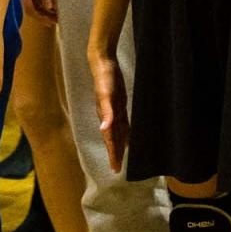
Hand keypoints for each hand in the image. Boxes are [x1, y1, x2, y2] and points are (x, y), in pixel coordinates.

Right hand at [18, 0, 56, 21]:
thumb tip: (48, 6)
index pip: (30, 8)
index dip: (40, 17)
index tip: (51, 22)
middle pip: (32, 8)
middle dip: (44, 16)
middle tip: (57, 21)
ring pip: (34, 2)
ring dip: (44, 9)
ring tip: (57, 14)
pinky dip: (43, 1)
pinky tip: (52, 4)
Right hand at [89, 49, 127, 171]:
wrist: (102, 63)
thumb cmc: (104, 78)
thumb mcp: (106, 95)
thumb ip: (106, 112)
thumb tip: (104, 129)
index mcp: (105, 116)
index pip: (110, 139)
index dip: (113, 153)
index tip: (115, 168)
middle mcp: (108, 116)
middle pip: (112, 139)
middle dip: (114, 153)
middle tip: (117, 168)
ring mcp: (113, 110)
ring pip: (117, 132)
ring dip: (119, 144)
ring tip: (121, 156)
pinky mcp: (118, 104)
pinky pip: (122, 122)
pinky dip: (124, 131)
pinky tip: (128, 135)